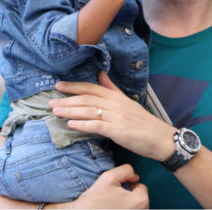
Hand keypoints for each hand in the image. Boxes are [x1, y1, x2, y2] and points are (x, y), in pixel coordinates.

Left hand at [49, 72, 174, 160]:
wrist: (161, 138)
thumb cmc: (142, 122)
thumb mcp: (127, 101)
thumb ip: (112, 88)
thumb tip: (100, 74)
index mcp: (115, 96)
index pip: (90, 88)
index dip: (73, 86)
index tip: (58, 86)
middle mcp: (114, 104)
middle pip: (86, 99)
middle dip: (67, 100)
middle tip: (50, 102)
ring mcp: (116, 117)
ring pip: (88, 111)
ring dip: (70, 111)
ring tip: (55, 112)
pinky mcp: (118, 130)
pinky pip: (96, 126)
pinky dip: (82, 124)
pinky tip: (70, 124)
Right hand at [71, 164, 148, 208]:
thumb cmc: (96, 199)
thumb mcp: (109, 176)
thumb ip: (126, 170)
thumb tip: (134, 175)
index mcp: (141, 200)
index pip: (141, 186)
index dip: (129, 184)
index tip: (118, 188)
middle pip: (139, 198)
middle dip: (129, 195)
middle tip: (114, 196)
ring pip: (135, 206)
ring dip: (126, 204)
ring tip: (112, 204)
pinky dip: (123, 209)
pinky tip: (112, 209)